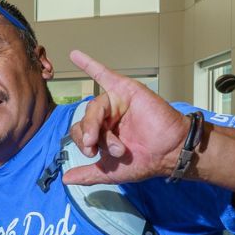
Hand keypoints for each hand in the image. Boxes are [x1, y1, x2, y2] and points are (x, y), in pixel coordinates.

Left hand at [64, 50, 190, 185]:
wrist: (169, 153)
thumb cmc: (145, 161)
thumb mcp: (111, 172)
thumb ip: (88, 174)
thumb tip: (66, 179)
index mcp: (102, 133)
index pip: (80, 132)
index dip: (82, 142)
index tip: (92, 154)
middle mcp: (107, 117)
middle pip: (86, 120)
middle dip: (92, 135)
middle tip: (102, 148)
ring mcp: (116, 102)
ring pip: (95, 107)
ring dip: (98, 125)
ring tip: (115, 143)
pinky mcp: (126, 90)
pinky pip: (104, 74)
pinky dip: (89, 64)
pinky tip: (74, 55)